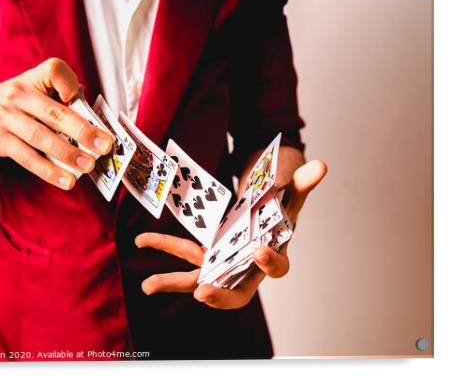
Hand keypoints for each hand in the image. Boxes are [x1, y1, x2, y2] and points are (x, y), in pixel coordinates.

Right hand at [0, 58, 113, 189]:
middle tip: (104, 146)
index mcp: (32, 79)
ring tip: (88, 165)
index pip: (54, 70)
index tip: (80, 97)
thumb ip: (59, 100)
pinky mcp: (1, 140)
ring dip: (68, 154)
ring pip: (42, 138)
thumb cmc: (13, 103)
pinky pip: (29, 158)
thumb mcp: (32, 90)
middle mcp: (18, 95)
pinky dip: (49, 171)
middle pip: (54, 113)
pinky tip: (66, 180)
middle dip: (83, 131)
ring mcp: (7, 118)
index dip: (69, 83)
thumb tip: (93, 124)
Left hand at [135, 160, 326, 309]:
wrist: (261, 202)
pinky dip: (163, 246)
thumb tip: (321, 166)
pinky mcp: (204, 252)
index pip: (278, 269)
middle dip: (220, 295)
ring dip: (174, 282)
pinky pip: (183, 253)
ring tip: (148, 285)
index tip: (259, 252)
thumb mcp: (291, 190)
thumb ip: (303, 182)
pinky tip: (141, 240)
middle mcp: (246, 266)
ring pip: (199, 279)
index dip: (270, 264)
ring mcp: (222, 262)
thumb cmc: (279, 200)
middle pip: (237, 292)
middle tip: (204, 293)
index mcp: (274, 253)